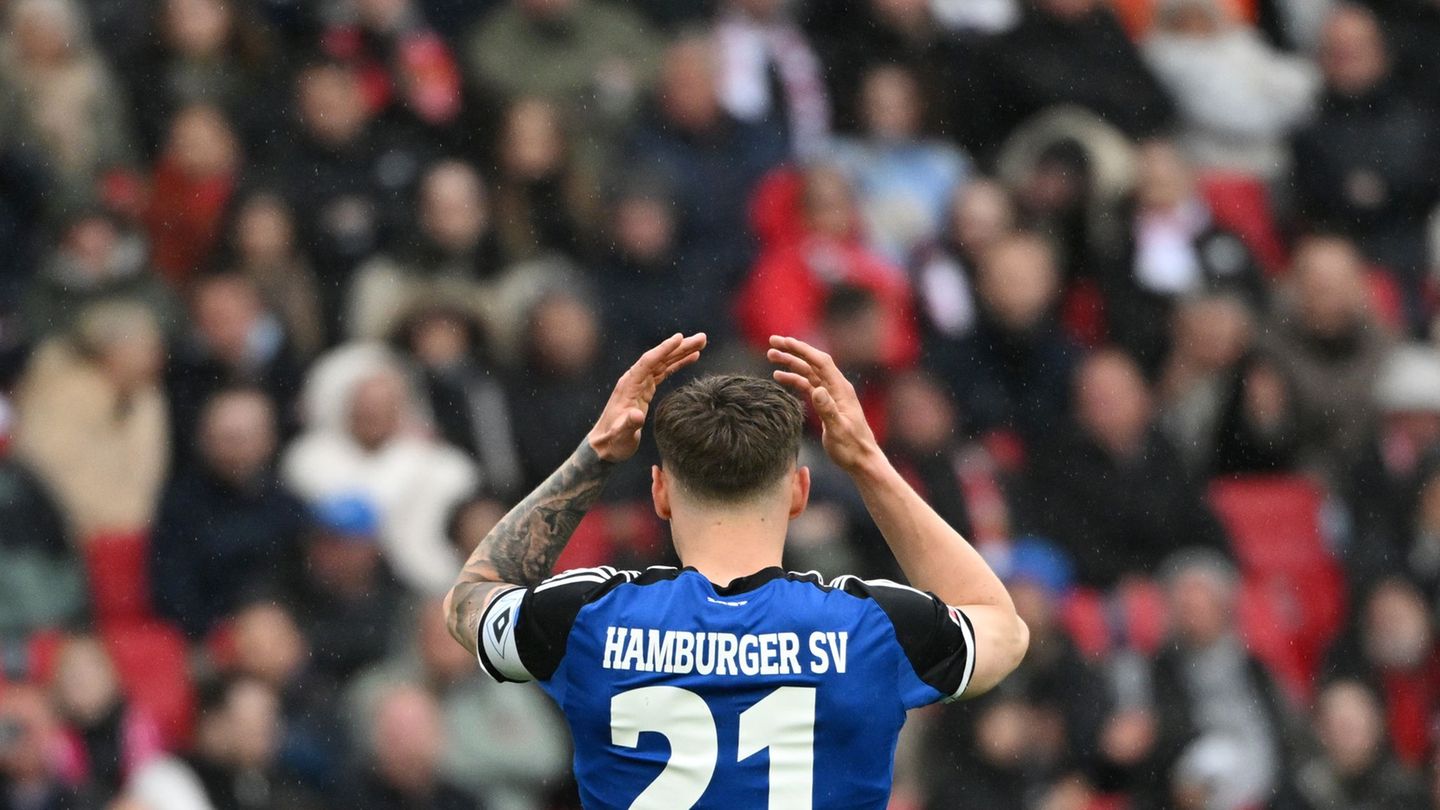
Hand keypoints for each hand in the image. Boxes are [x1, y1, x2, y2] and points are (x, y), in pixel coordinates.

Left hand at [587, 332, 706, 461]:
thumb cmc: (612, 442)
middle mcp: (634, 380)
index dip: (664, 349)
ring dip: (682, 352)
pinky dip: (678, 364)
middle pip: (659, 358)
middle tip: (702, 338)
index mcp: (628, 386)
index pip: (648, 362)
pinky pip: (664, 372)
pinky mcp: (645, 390)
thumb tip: (637, 414)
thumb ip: (629, 424)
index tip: (680, 337)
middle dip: (680, 347)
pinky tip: (691, 358)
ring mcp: (640, 384)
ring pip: (664, 362)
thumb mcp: (621, 436)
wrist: (604, 447)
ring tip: (701, 343)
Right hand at [768, 335, 880, 473]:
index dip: (803, 350)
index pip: (820, 362)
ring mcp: (831, 395)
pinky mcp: (825, 403)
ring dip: (791, 363)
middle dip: (793, 351)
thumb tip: (816, 389)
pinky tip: (780, 377)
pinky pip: (808, 385)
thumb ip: (827, 410)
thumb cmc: (852, 447)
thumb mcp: (838, 430)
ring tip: (771, 356)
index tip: (785, 341)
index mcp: (840, 389)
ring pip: (808, 372)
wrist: (862, 460)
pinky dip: (794, 379)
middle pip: (812, 362)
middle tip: (772, 342)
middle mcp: (836, 388)